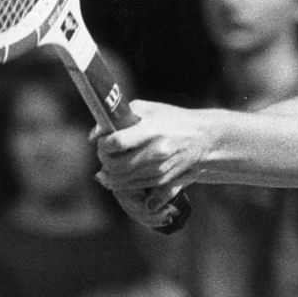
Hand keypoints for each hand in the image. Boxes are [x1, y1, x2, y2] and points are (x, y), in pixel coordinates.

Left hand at [93, 100, 207, 210]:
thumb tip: (94, 136)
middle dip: (104, 159)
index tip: (104, 140)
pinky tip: (117, 173)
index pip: (116, 143)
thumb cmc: (172, 119)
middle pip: (115, 165)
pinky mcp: (161, 180)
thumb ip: (119, 118)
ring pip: (120, 180)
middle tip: (105, 152)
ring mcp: (159, 169)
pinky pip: (131, 186)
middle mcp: (156, 152)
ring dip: (108, 174)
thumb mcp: (148, 109)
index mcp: (152, 131)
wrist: (203, 138)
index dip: (104, 144)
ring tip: (109, 163)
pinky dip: (119, 182)